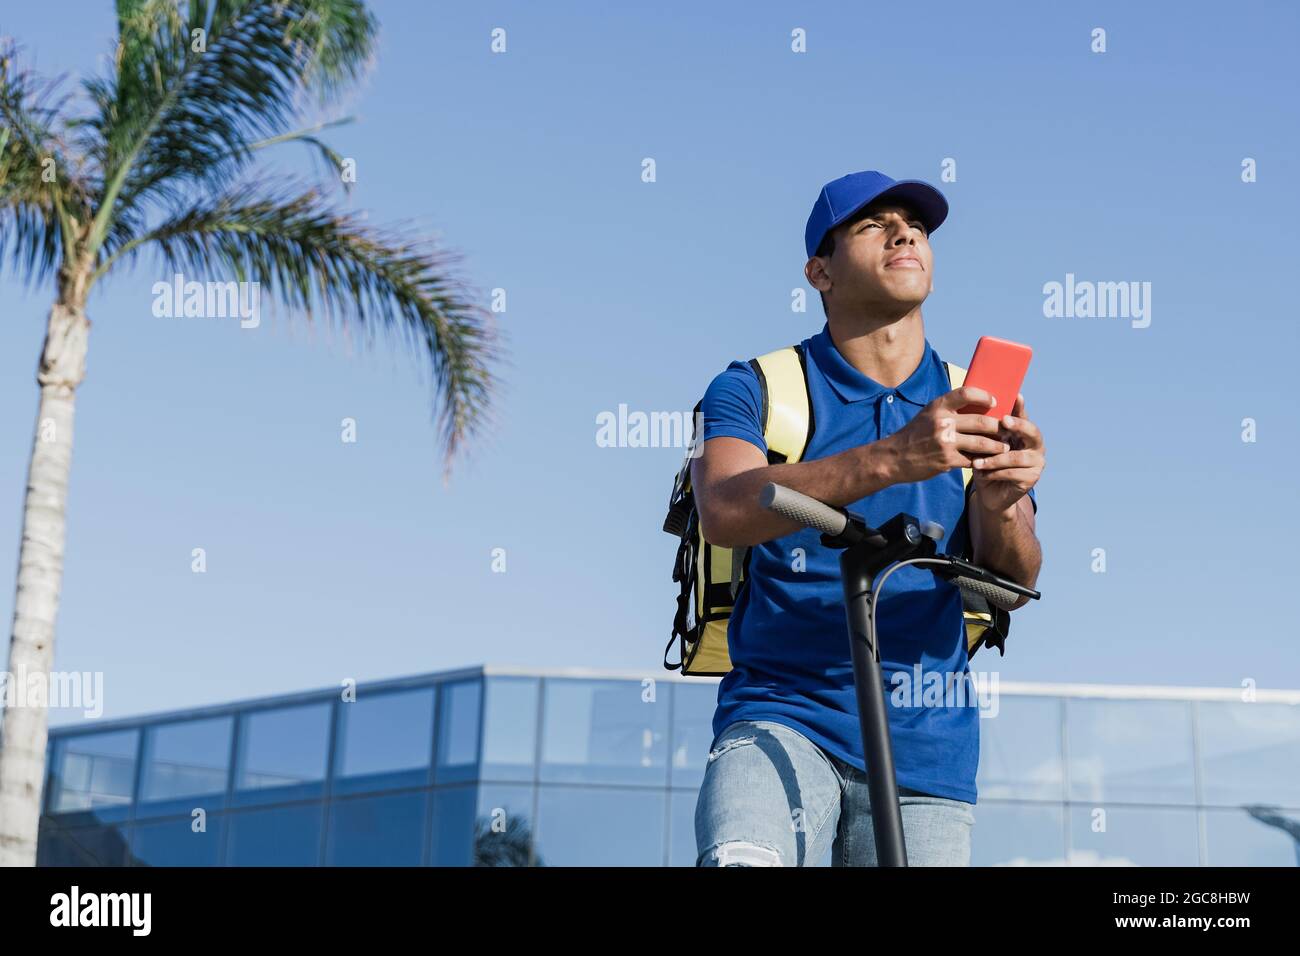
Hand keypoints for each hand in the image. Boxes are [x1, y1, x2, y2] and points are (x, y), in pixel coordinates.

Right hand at [883, 386, 1010, 484]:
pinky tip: (988, 461)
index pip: (967, 393)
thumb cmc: (914, 434)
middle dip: (998, 426)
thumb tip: (977, 405)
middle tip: (1008, 429)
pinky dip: (982, 460)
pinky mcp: (946, 460)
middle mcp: (942, 422)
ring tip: (1004, 447)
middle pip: (981, 421)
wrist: (894, 457)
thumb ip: (949, 409)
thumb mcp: (928, 414)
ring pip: (981, 443)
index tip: (995, 402)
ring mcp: (945, 442)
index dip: (985, 396)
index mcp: (938, 406)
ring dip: (997, 446)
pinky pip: (972, 459)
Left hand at [970, 393, 1043, 513]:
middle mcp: (1036, 446)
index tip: (1016, 396)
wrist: (989, 493)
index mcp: (1025, 434)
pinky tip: (982, 473)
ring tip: (977, 462)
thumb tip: (975, 406)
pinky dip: (995, 472)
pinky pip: (1012, 473)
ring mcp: (1037, 462)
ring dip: (995, 459)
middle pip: (1032, 432)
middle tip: (1004, 421)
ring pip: (1016, 457)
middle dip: (1018, 425)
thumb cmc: (986, 463)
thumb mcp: (984, 445)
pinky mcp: (1032, 479)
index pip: (1024, 416)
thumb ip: (987, 429)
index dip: (1021, 407)